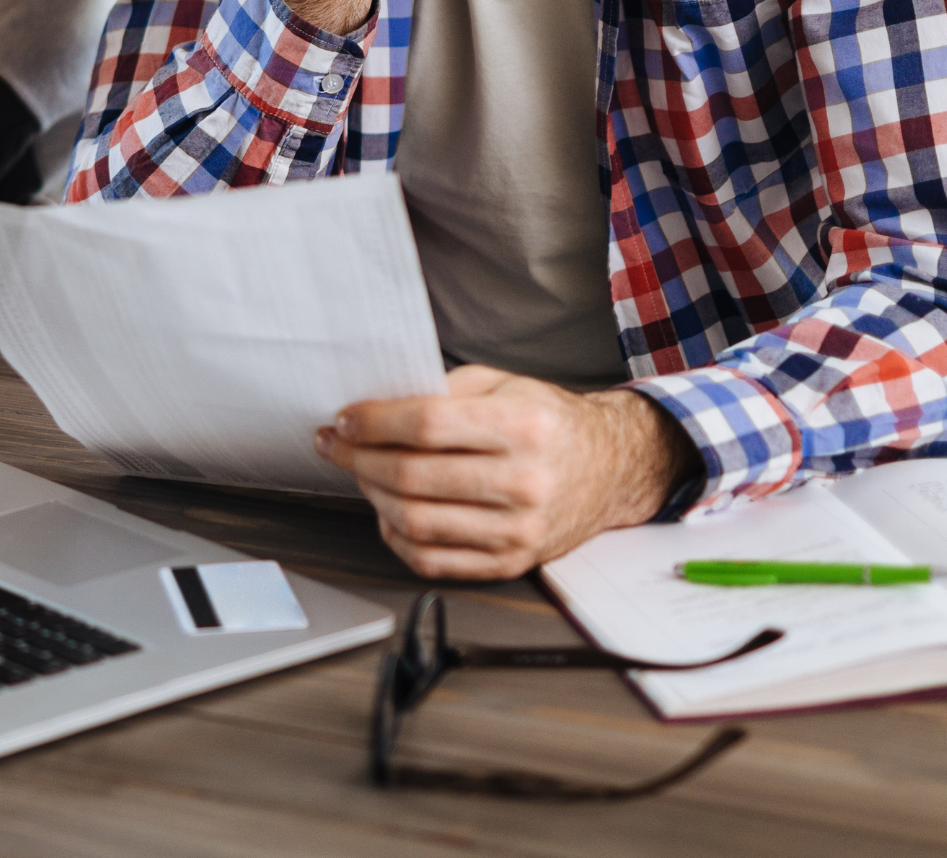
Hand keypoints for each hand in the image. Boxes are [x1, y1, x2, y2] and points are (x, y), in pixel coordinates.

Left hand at [314, 367, 697, 578]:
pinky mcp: (511, 562)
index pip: (426, 425)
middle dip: (359, 458)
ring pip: (415, 521)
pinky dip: (396, 537)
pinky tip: (387, 513)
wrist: (608, 469)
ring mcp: (518, 530)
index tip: (345, 419)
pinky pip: (433, 560)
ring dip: (371, 495)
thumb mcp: (504, 384)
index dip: (373, 423)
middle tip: (338, 444)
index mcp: (522, 428)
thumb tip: (376, 406)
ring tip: (360, 472)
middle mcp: (524, 482)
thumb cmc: (549, 424)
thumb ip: (443, 390)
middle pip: (413, 476)